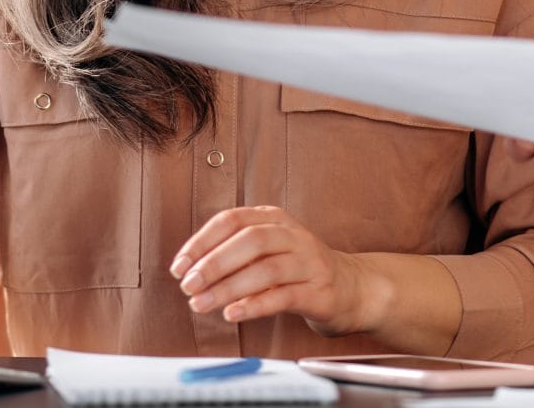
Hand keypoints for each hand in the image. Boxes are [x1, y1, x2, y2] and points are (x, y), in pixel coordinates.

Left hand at [170, 206, 368, 336]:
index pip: (232, 220)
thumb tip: (190, 268)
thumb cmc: (300, 270)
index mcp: (274, 219)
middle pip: (249, 241)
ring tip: (202, 304)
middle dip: (213, 264)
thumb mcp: (269, 250)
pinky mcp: (320, 291)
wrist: (354, 288)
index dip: (201, 242)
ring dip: (228, 288)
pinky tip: (232, 314)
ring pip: (265, 269)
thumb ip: (235, 253)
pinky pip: (284, 296)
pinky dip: (254, 305)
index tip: (179, 266)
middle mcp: (293, 235)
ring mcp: (310, 262)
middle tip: (188, 286)